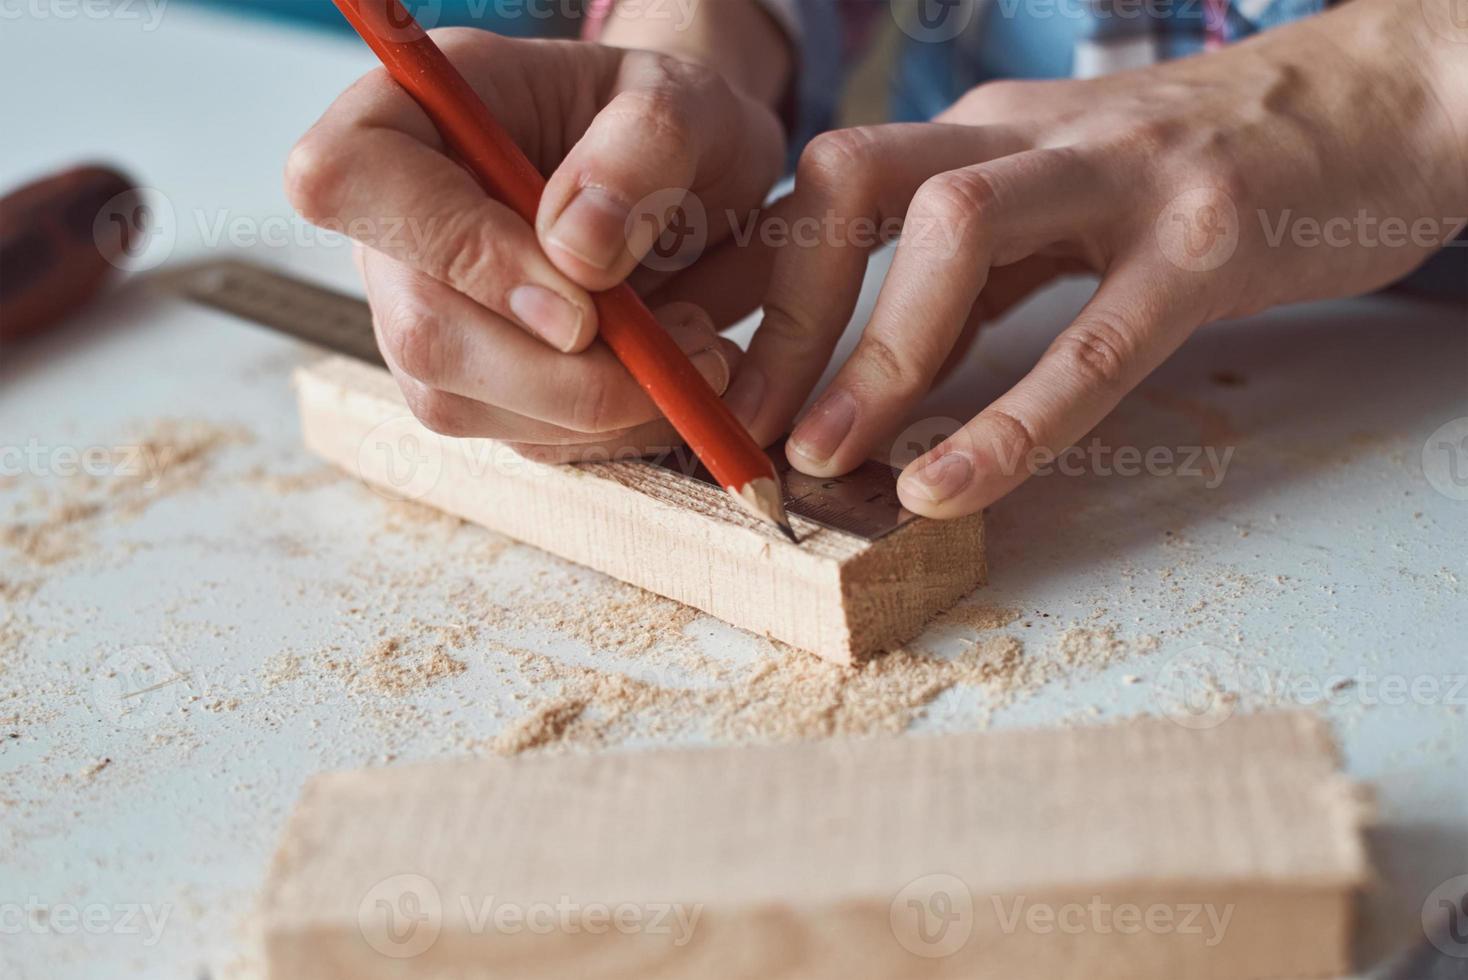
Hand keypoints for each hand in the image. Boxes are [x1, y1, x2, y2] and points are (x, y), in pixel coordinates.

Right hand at [286, 30, 784, 459]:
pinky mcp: (469, 389)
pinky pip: (522, 439)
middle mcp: (392, 228)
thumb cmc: (668, 126)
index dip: (456, 247)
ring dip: (600, 403)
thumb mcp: (684, 103)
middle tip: (686, 343)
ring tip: (698, 344)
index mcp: (409, 114)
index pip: (346, 180)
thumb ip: (640, 152)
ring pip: (463, 405)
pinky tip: (668, 373)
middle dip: (563, 368)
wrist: (691, 181)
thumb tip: (576, 252)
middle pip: (418, 330)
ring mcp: (420, 317)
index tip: (583, 295)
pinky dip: (614, 427)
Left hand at [730, 0, 1465, 517]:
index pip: (826, 196)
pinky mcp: (1206, 236)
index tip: (700, 386)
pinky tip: (949, 487)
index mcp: (976, 133)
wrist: (1376, 107)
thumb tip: (861, 376)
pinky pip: (1092, 337)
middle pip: (853, 185)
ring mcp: (1120, 174)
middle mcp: (1026, 134)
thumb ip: (964, 285)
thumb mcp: (1053, 213)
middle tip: (736, 431)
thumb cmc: (1192, 179)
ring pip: (957, 230)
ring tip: (821, 457)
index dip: (748, 293)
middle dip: (780, 314)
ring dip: (873, 353)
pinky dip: (1012, 421)